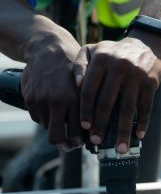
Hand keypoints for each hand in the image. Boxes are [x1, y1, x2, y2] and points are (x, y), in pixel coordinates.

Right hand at [21, 23, 81, 149]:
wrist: (49, 48)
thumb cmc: (74, 67)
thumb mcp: (88, 83)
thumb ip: (91, 104)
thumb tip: (97, 127)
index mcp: (75, 99)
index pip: (76, 132)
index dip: (78, 142)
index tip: (81, 144)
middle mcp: (57, 101)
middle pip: (57, 137)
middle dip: (64, 145)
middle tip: (69, 145)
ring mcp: (41, 100)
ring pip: (46, 128)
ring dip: (55, 128)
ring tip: (62, 124)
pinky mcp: (30, 97)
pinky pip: (36, 117)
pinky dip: (44, 118)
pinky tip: (52, 111)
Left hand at [73, 33, 160, 153]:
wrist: (146, 44)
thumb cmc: (114, 53)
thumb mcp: (94, 50)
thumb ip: (80, 65)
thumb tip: (76, 85)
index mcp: (101, 60)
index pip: (90, 90)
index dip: (86, 110)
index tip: (84, 127)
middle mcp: (118, 67)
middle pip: (107, 102)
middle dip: (101, 125)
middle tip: (97, 141)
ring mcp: (136, 76)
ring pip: (127, 109)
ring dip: (123, 131)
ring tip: (120, 149)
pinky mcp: (151, 83)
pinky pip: (146, 107)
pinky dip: (143, 123)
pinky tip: (138, 136)